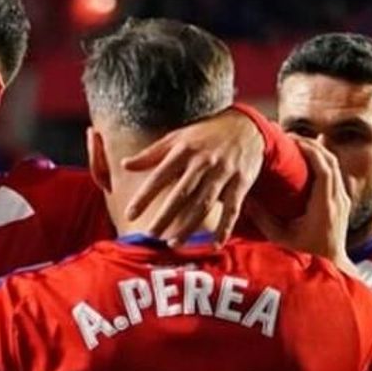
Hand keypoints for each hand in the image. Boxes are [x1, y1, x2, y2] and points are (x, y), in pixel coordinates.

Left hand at [119, 107, 262, 244]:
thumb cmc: (205, 134)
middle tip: (151, 234)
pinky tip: (214, 245)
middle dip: (166, 216)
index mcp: (184, 151)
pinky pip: (232, 209)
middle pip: (182, 194)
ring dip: (189, 226)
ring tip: (173, 243)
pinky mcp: (241, 183)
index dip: (144, 196)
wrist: (246, 125)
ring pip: (204, 204)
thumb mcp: (177, 138)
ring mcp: (223, 173)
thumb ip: (151, 154)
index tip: (130, 214)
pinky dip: (224, 228)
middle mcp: (203, 162)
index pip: (159, 177)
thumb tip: (124, 164)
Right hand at [251, 136, 356, 274]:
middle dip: (312, 144)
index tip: (291, 140)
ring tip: (298, 143)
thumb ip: (264, 220)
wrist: (332, 264)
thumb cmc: (306, 254)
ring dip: (318, 151)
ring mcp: (343, 198)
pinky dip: (322, 161)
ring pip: (335, 164)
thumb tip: (247, 201)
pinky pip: (334, 173)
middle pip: (330, 160)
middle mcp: (338, 198)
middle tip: (291, 137)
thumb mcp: (281, 238)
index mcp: (325, 204)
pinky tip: (308, 158)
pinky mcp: (342, 200)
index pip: (323, 168)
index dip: (309, 150)